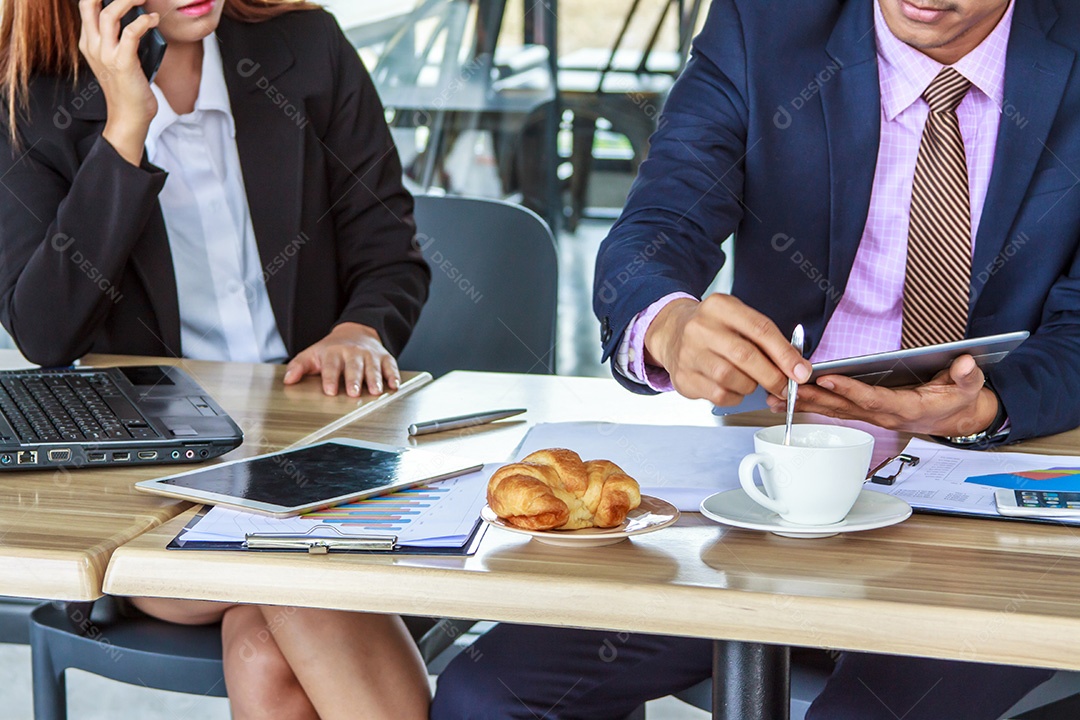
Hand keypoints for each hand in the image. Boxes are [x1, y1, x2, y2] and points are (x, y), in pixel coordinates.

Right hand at [78, 0, 159, 164]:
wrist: (129, 117)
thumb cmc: (129, 88)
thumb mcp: (118, 59)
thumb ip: (121, 40)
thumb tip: (138, 19)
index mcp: (89, 43)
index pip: (86, 8)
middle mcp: (93, 46)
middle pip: (89, 5)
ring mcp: (105, 54)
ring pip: (109, 14)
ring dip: (128, 1)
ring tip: (143, 0)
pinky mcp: (123, 63)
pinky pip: (131, 33)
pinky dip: (144, 22)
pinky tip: (153, 20)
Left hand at [283, 323, 400, 396]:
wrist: (356, 332)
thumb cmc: (333, 349)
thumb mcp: (313, 354)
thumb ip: (299, 366)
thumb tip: (288, 380)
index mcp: (334, 353)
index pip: (331, 366)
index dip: (330, 378)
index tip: (330, 391)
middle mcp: (354, 353)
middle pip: (354, 367)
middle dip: (354, 380)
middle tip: (353, 393)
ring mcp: (370, 355)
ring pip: (373, 367)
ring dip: (375, 379)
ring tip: (375, 391)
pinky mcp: (385, 358)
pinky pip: (391, 366)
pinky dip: (393, 376)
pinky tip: (394, 385)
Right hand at [644, 294, 811, 405]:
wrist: (672, 332)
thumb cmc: (713, 327)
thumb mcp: (738, 318)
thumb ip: (766, 339)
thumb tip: (796, 366)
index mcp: (720, 307)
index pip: (760, 329)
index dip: (785, 354)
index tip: (800, 371)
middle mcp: (700, 327)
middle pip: (745, 356)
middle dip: (772, 376)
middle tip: (785, 387)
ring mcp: (688, 353)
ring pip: (731, 379)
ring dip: (750, 386)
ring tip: (750, 381)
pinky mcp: (683, 377)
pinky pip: (718, 395)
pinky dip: (734, 396)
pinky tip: (733, 387)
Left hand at [768, 354, 999, 435]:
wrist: (954, 418)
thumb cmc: (956, 400)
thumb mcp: (969, 388)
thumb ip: (967, 376)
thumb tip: (966, 364)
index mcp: (905, 408)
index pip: (872, 399)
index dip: (848, 390)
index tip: (825, 378)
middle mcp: (881, 415)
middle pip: (842, 406)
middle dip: (811, 397)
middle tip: (783, 388)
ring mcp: (870, 416)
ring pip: (832, 409)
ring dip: (802, 403)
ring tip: (773, 395)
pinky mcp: (862, 413)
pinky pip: (832, 409)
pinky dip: (808, 404)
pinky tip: (784, 400)